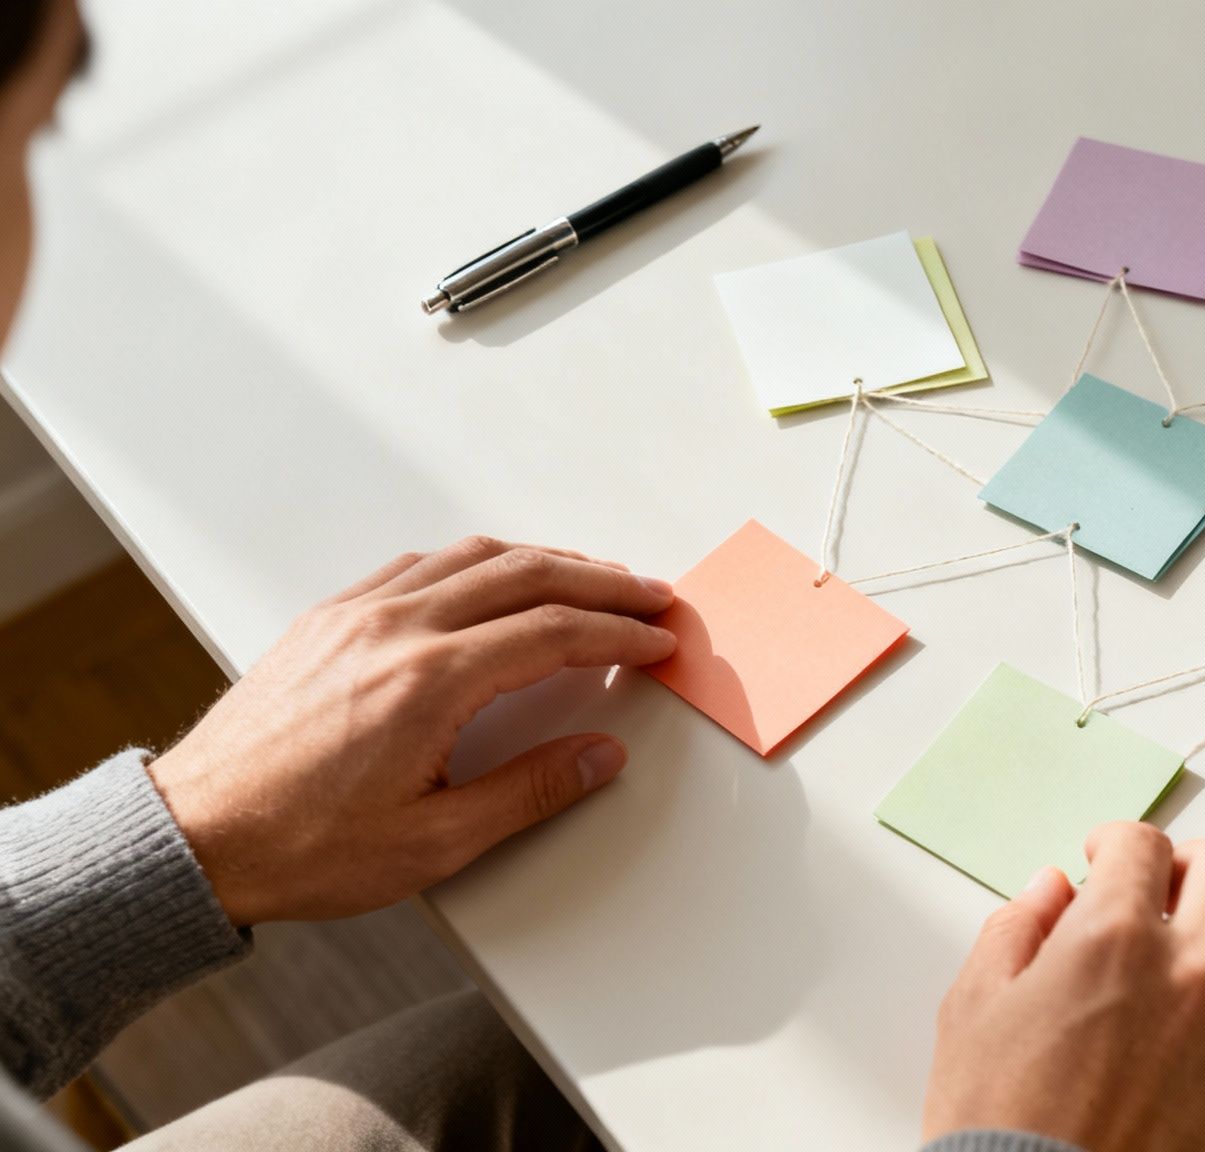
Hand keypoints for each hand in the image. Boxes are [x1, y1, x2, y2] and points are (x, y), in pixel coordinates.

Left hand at [147, 536, 678, 924]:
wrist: (194, 838)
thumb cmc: (301, 847)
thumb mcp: (433, 844)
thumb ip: (529, 792)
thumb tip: (600, 755)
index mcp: (427, 682)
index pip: (552, 634)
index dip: (618, 634)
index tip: (656, 640)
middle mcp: (393, 631)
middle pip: (524, 576)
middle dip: (600, 582)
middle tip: (648, 595)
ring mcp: (355, 617)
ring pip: (470, 558)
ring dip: (543, 560)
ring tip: (589, 577)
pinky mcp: (325, 620)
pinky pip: (416, 566)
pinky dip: (473, 562)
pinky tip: (492, 577)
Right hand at [923, 823, 1204, 1151]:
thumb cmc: (1001, 1125)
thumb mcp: (974, 1010)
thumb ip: (1015, 931)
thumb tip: (1049, 891)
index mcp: (1110, 939)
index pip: (1142, 844)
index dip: (1118, 845)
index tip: (1109, 861)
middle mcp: (1188, 971)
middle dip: (1190, 866)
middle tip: (1165, 890)